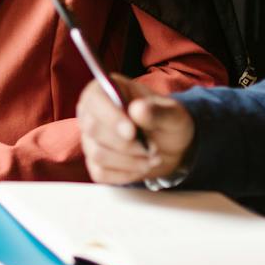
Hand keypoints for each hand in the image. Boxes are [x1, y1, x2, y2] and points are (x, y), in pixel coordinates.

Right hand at [77, 75, 195, 184]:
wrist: (170, 145)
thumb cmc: (168, 122)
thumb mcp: (173, 114)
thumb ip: (158, 111)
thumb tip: (138, 109)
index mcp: (107, 90)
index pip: (95, 99)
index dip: (111, 116)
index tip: (132, 132)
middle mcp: (92, 112)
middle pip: (93, 129)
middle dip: (126, 144)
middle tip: (153, 148)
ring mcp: (90, 138)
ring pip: (98, 154)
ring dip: (130, 161)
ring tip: (152, 158)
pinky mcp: (94, 162)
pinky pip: (101, 173)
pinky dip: (125, 174)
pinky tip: (141, 167)